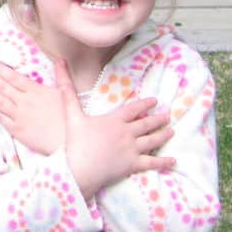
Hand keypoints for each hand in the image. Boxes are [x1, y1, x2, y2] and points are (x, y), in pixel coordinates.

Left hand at [0, 61, 63, 154]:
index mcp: (36, 91)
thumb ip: (62, 76)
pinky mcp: (17, 131)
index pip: (13, 77)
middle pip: (3, 87)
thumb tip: (60, 60)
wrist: (68, 143)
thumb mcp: (67, 93)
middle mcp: (24, 102)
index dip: (0, 70)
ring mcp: (19, 117)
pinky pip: (2, 119)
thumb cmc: (69, 118)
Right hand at [56, 60, 175, 200]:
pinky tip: (172, 160)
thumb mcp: (71, 114)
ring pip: (152, 141)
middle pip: (146, 124)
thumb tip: (59, 62)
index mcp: (114, 120)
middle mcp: (126, 133)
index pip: (134, 108)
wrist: (79, 169)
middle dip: (157, 119)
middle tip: (167, 116)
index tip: (155, 100)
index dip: (145, 104)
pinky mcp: (133, 166)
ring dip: (163, 135)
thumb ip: (67, 90)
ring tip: (171, 131)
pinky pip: (152, 163)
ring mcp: (132, 150)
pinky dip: (163, 161)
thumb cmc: (75, 142)